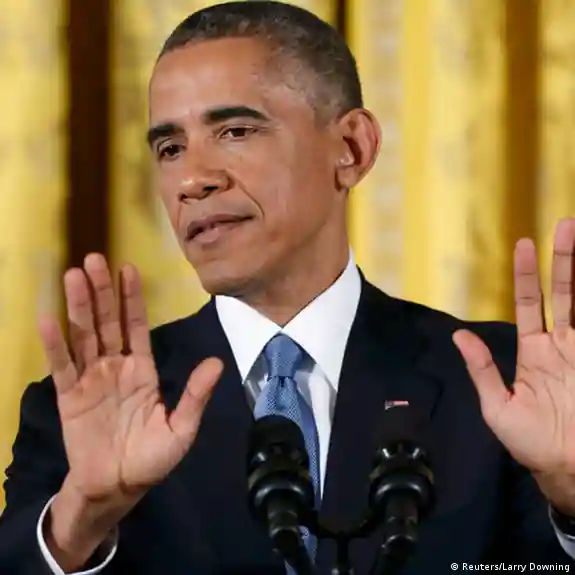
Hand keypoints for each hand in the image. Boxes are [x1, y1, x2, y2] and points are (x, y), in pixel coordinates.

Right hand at [40, 254, 222, 568]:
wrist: (118, 487)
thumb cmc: (151, 458)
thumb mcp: (181, 428)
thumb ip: (195, 395)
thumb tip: (215, 362)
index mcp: (143, 370)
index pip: (137, 326)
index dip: (133, 298)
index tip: (129, 269)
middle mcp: (116, 367)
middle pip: (107, 322)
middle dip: (102, 291)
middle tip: (94, 259)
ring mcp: (91, 379)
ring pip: (84, 335)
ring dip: (78, 306)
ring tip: (73, 275)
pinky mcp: (69, 396)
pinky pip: (62, 366)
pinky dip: (55, 344)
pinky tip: (49, 318)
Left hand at [453, 218, 574, 514]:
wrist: (566, 469)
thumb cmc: (531, 442)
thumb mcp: (498, 406)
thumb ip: (483, 370)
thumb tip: (459, 335)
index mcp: (534, 352)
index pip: (529, 304)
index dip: (527, 276)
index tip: (524, 246)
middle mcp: (562, 345)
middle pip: (564, 294)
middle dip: (564, 260)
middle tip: (564, 225)